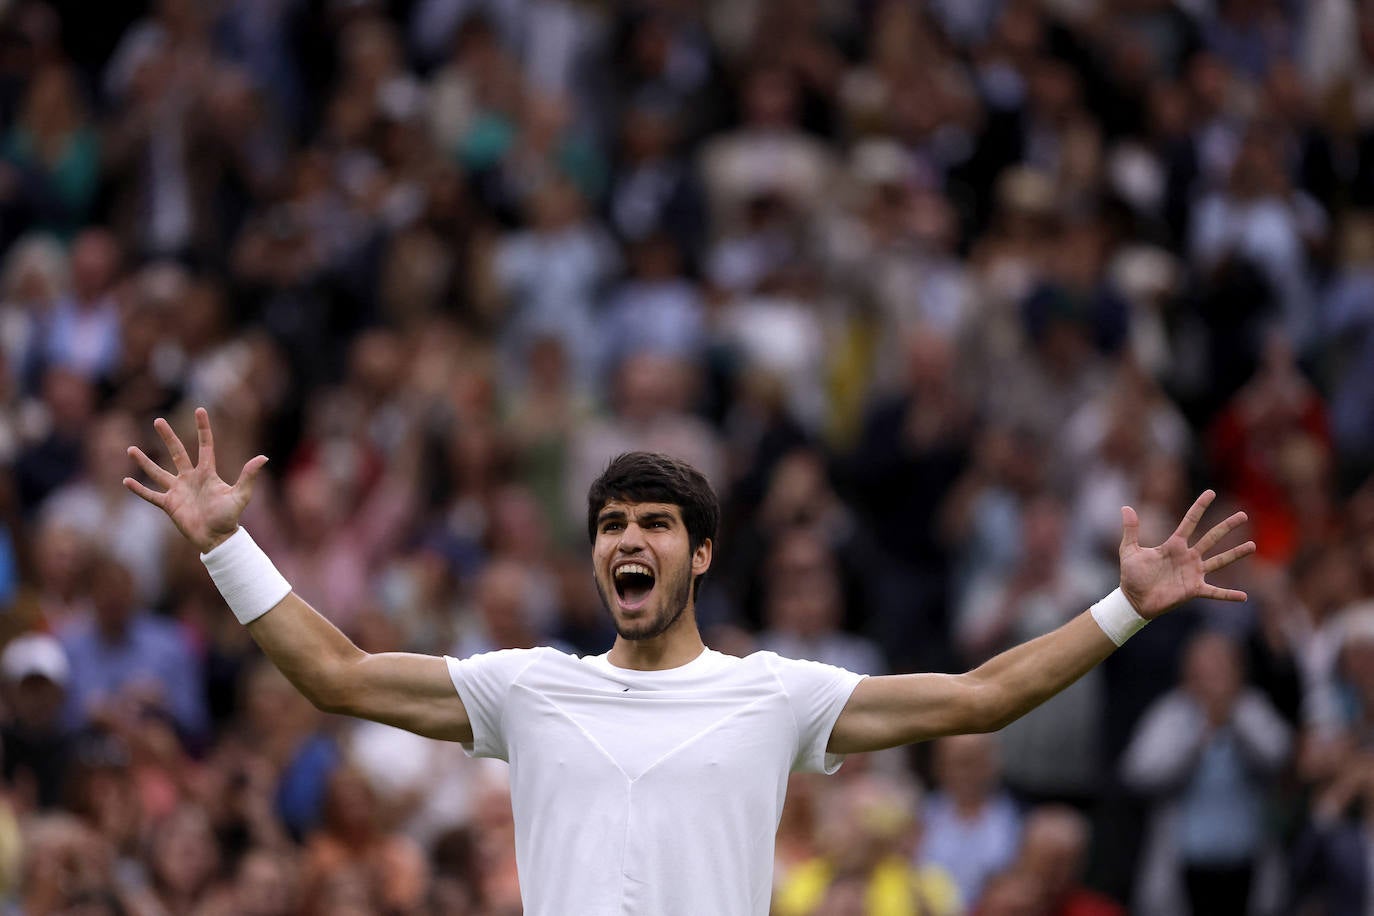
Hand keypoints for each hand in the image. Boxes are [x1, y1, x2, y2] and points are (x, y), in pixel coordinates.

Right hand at [123, 408, 267, 552]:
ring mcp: (178, 491)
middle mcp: (191, 478)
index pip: (205, 445)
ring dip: (145, 461)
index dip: (203, 428)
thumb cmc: (230, 517)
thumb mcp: (241, 496)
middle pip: (177, 452)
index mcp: (207, 473)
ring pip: (158, 472)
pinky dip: (139, 489)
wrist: (217, 539)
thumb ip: (248, 476)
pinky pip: (151, 495)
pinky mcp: (169, 505)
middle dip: (168, 437)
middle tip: (158, 420)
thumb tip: (263, 458)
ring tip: (130, 448)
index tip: (199, 410)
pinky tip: (126, 480)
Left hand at [1119, 490, 1254, 618]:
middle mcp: (1188, 557)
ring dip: (1235, 554)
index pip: (1189, 522)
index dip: (1199, 507)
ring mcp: (1193, 573)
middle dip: (1226, 526)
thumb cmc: (1132, 575)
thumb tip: (1125, 507)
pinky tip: (1244, 596)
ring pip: (1219, 561)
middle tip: (1243, 515)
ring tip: (1252, 545)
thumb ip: (1131, 530)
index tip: (1211, 492)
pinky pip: (1215, 592)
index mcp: (1173, 545)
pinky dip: (1229, 595)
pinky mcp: (1194, 590)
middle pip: (1211, 538)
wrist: (1134, 600)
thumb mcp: (1129, 550)